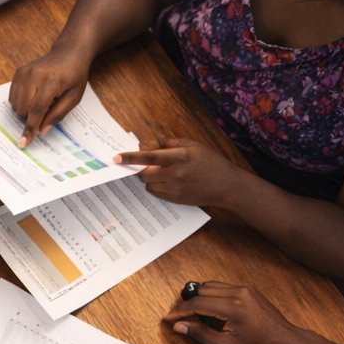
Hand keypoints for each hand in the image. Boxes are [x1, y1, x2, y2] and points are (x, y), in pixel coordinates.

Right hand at [9, 44, 91, 143]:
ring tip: (41, 101)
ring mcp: (24, 72)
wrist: (68, 54)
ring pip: (16, 104)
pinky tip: (33, 96)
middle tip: (46, 111)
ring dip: (26, 111)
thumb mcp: (74, 98)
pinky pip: (13, 96)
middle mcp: (35, 75)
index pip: (37, 110)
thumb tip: (42, 131)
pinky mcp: (18, 72)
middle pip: (24, 109)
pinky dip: (21, 102)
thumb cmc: (74, 76)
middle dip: (31, 118)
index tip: (24, 143)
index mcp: (52, 81)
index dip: (30, 128)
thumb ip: (58, 114)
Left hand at [113, 137, 245, 206]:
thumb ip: (169, 144)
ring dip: (149, 178)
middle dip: (141, 168)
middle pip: (145, 172)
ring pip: (148, 184)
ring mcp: (176, 188)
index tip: (116, 158)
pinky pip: (155, 193)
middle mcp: (176, 173)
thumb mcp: (193, 146)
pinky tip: (168, 181)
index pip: (150, 156)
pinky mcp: (176, 199)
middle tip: (147, 164)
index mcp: (181, 156)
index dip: (131, 157)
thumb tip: (145, 144)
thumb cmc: (211, 162)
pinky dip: (156, 186)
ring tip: (163, 173)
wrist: (227, 186)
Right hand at [160, 282, 307, 343]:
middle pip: (201, 290)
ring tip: (195, 316)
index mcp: (233, 307)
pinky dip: (212, 296)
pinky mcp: (248, 291)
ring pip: (211, 286)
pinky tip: (212, 312)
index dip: (179, 311)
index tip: (169, 319)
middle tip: (180, 318)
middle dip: (188, 303)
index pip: (197, 303)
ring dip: (200, 298)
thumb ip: (200, 334)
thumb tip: (180, 326)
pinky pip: (223, 288)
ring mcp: (245, 290)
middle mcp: (238, 293)